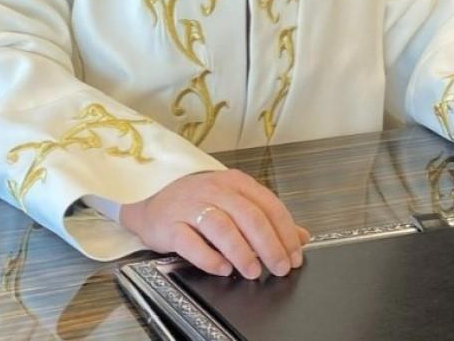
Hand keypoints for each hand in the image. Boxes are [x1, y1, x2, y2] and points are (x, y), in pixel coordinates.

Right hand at [120, 170, 310, 278]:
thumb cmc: (199, 202)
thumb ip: (268, 219)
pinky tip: (223, 269)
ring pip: (222, 227)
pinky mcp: (170, 225)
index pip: (269, 205)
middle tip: (279, 268)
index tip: (295, 256)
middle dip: (269, 245)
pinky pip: (191, 242)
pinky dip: (209, 257)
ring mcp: (191, 206)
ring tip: (253, 271)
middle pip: (249, 216)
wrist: (152, 200)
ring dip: (241, 251)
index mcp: (236, 183)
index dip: (285, 232)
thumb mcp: (235, 203)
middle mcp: (215, 190)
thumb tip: (302, 237)